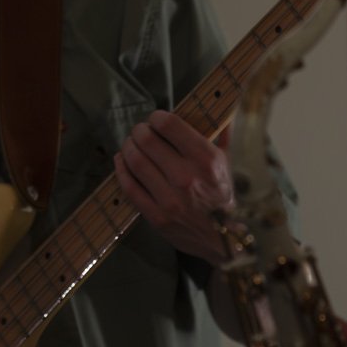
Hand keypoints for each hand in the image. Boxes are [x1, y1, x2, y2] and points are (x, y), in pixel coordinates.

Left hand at [114, 110, 233, 263]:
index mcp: (206, 159)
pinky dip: (121, 168)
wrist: (221, 238)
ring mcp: (169, 198)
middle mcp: (186, 177)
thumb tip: (218, 108)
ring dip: (128, 146)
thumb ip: (220, 134)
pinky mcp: (155, 215)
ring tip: (131, 144)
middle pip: (147, 140)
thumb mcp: (225, 163)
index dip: (157, 117)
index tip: (156, 119)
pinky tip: (121, 160)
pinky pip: (129, 186)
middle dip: (139, 131)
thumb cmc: (221, 196)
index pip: (169, 125)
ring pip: (135, 160)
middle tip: (140, 131)